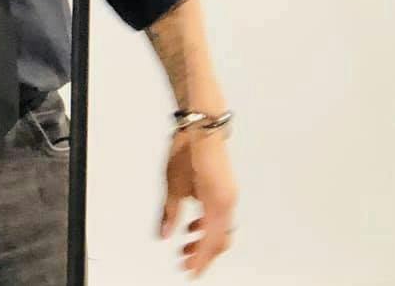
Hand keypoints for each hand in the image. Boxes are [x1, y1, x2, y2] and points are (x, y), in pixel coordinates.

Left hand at [159, 129, 237, 277]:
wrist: (202, 126)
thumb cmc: (189, 149)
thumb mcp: (173, 185)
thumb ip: (171, 212)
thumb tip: (165, 233)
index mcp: (218, 203)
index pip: (210, 241)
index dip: (200, 258)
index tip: (190, 270)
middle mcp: (228, 202)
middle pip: (221, 239)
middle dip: (204, 253)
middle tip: (186, 261)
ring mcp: (229, 195)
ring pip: (222, 229)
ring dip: (206, 240)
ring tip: (186, 246)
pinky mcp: (226, 189)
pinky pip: (221, 216)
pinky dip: (208, 226)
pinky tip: (193, 226)